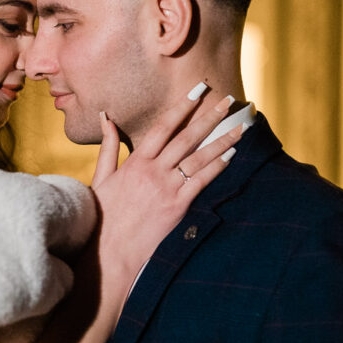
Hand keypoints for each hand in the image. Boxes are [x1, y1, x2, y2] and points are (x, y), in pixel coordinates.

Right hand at [92, 84, 243, 284]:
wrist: (110, 251)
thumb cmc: (102, 215)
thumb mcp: (101, 177)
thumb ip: (107, 145)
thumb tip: (106, 116)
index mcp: (135, 161)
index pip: (163, 126)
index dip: (182, 106)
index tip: (198, 90)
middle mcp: (153, 171)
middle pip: (187, 137)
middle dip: (209, 116)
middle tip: (227, 99)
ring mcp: (167, 189)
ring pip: (199, 158)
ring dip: (222, 140)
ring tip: (241, 126)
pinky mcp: (177, 207)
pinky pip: (201, 182)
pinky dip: (217, 166)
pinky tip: (232, 154)